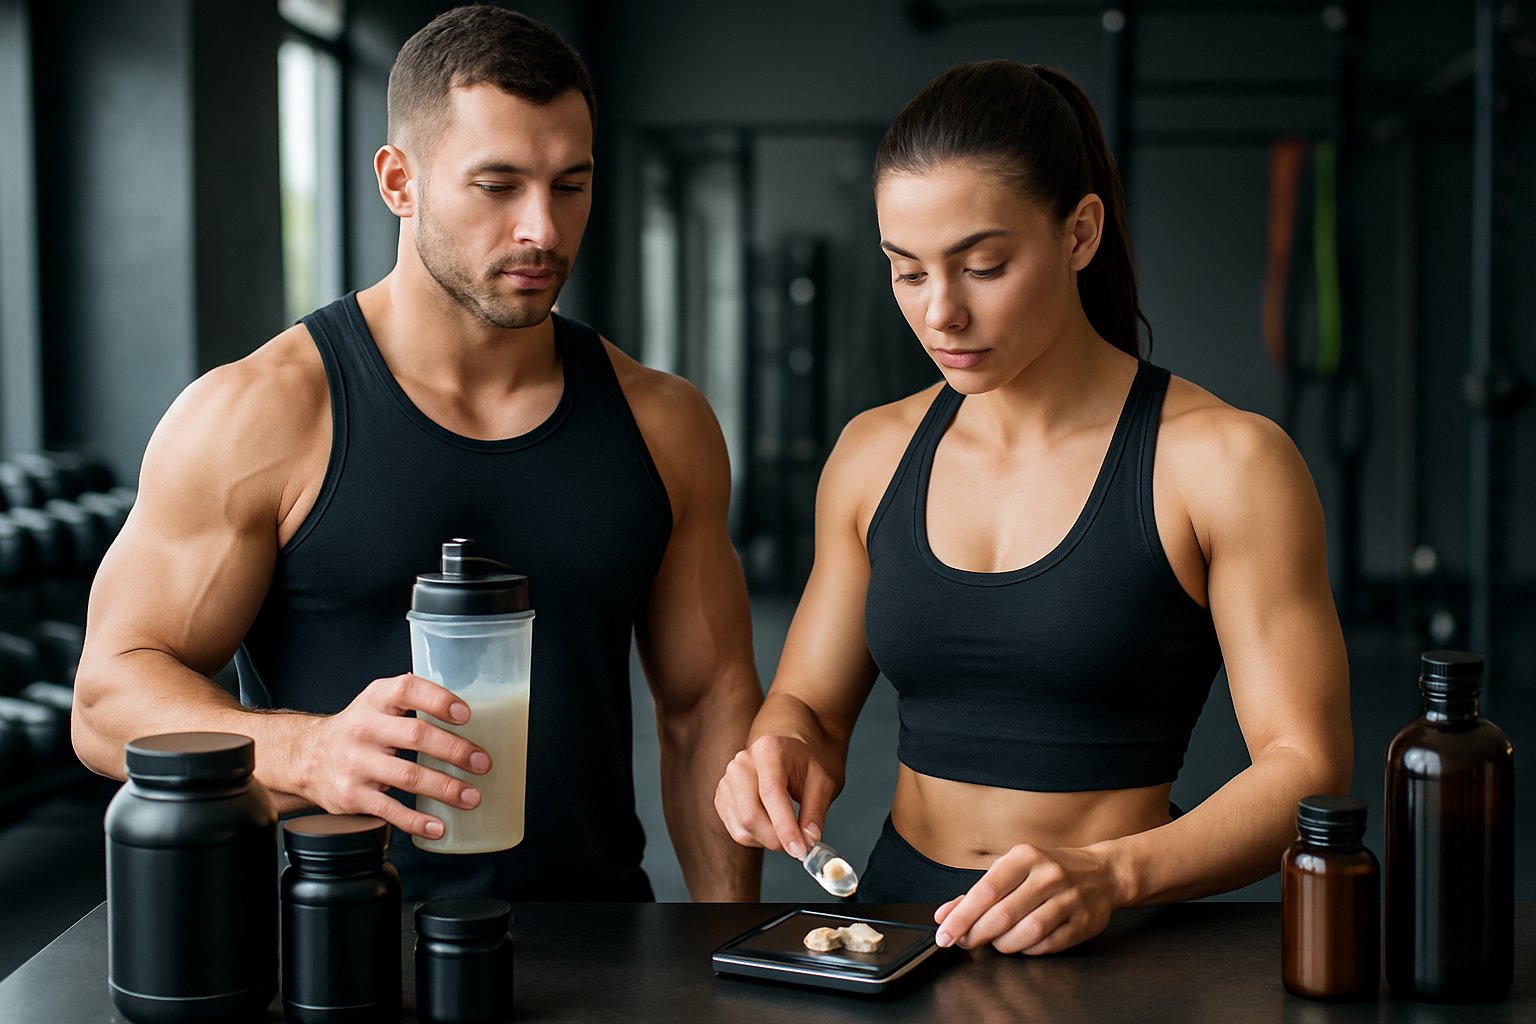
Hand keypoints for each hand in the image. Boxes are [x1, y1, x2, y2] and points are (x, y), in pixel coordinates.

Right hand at [303, 674, 491, 838]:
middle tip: (482, 763)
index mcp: (377, 699)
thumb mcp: (379, 702)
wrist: (307, 756)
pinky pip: (390, 810)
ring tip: (472, 796)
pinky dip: (417, 821)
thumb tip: (475, 707)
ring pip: (408, 776)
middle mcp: (365, 728)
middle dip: (455, 751)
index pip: (408, 690)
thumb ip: (415, 700)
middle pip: (416, 736)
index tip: (466, 714)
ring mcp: (357, 764)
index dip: (438, 700)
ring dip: (445, 788)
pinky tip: (438, 826)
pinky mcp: (352, 796)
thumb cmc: (359, 727)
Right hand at [714, 734, 837, 859]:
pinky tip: (771, 825)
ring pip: (742, 828)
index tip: (800, 850)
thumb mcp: (823, 781)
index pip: (771, 793)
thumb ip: (815, 811)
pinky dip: (758, 838)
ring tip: (787, 827)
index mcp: (768, 750)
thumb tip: (809, 840)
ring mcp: (727, 781)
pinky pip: (737, 831)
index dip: (785, 827)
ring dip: (769, 840)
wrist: (788, 753)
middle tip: (799, 845)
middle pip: (750, 814)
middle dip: (777, 839)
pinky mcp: (722, 799)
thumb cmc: (805, 763)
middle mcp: (741, 764)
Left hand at [934, 844, 1117, 954]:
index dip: (962, 915)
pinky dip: (1028, 949)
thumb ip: (977, 892)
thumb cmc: (1048, 871)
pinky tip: (1021, 943)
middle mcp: (1049, 875)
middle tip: (963, 942)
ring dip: (1003, 944)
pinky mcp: (1084, 922)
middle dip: (977, 934)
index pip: (986, 890)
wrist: (1103, 873)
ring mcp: (1069, 899)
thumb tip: (944, 914)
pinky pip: (1048, 945)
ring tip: (995, 941)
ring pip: (1027, 933)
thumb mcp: (1012, 869)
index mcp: (1026, 857)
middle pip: (1004, 914)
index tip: (945, 932)